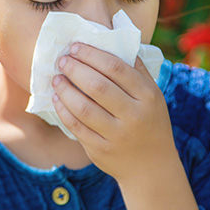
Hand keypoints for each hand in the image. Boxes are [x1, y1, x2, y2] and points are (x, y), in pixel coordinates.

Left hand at [52, 44, 173, 184]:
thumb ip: (136, 71)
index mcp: (148, 96)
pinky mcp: (102, 150)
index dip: (92, 54)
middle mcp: (134, 115)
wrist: (152, 168)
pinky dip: (64, 111)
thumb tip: (113, 41)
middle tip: (62, 60)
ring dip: (65, 89)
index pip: (117, 68)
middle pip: (98, 86)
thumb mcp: (153, 96)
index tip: (75, 47)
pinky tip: (58, 99)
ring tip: (56, 78)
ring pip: (84, 107)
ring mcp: (117, 135)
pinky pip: (77, 127)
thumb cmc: (150, 123)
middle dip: (75, 69)